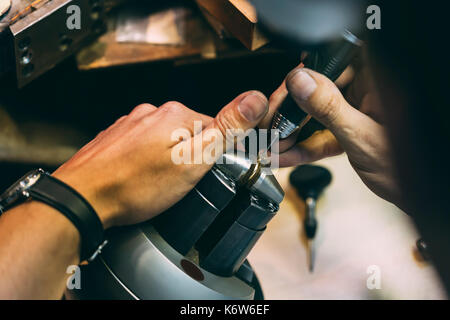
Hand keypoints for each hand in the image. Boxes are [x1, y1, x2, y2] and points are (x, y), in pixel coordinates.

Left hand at [53, 91, 267, 227]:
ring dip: (168, 159)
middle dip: (191, 157)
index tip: (206, 173)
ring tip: (158, 184)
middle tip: (181, 184)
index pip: (216, 128)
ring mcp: (131, 123)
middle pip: (190, 133)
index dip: (217, 153)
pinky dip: (147, 161)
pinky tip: (140, 179)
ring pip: (165, 140)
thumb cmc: (135, 186)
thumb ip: (225, 130)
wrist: (82, 198)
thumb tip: (253, 100)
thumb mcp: (192, 162)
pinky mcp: (117, 137)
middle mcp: (152, 112)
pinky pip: (143, 146)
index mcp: (177, 115)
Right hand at [260, 66, 401, 207]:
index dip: (312, 64)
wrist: (410, 196)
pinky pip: (319, 133)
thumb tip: (301, 81)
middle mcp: (365, 93)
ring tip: (274, 142)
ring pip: (314, 111)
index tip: (290, 81)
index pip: (339, 57)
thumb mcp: (360, 135)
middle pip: (320, 85)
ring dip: (292, 129)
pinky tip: (285, 155)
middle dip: (292, 105)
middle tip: (274, 118)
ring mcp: (354, 112)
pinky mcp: (346, 130)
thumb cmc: (404, 167)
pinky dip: (302, 146)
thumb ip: (329, 107)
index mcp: (377, 83)